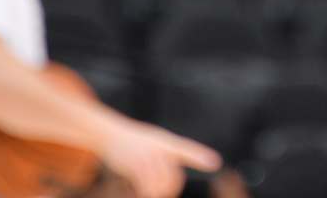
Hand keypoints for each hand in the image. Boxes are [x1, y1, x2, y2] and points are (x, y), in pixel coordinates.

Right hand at [90, 112, 220, 197]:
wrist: (111, 134)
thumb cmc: (136, 140)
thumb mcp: (156, 141)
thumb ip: (170, 155)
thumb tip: (178, 174)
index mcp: (167, 143)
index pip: (187, 150)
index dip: (200, 157)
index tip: (215, 163)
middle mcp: (159, 149)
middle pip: (172, 178)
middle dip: (170, 190)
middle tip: (164, 192)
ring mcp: (146, 156)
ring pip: (159, 185)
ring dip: (157, 193)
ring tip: (150, 192)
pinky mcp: (133, 165)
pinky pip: (145, 187)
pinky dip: (145, 193)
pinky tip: (140, 190)